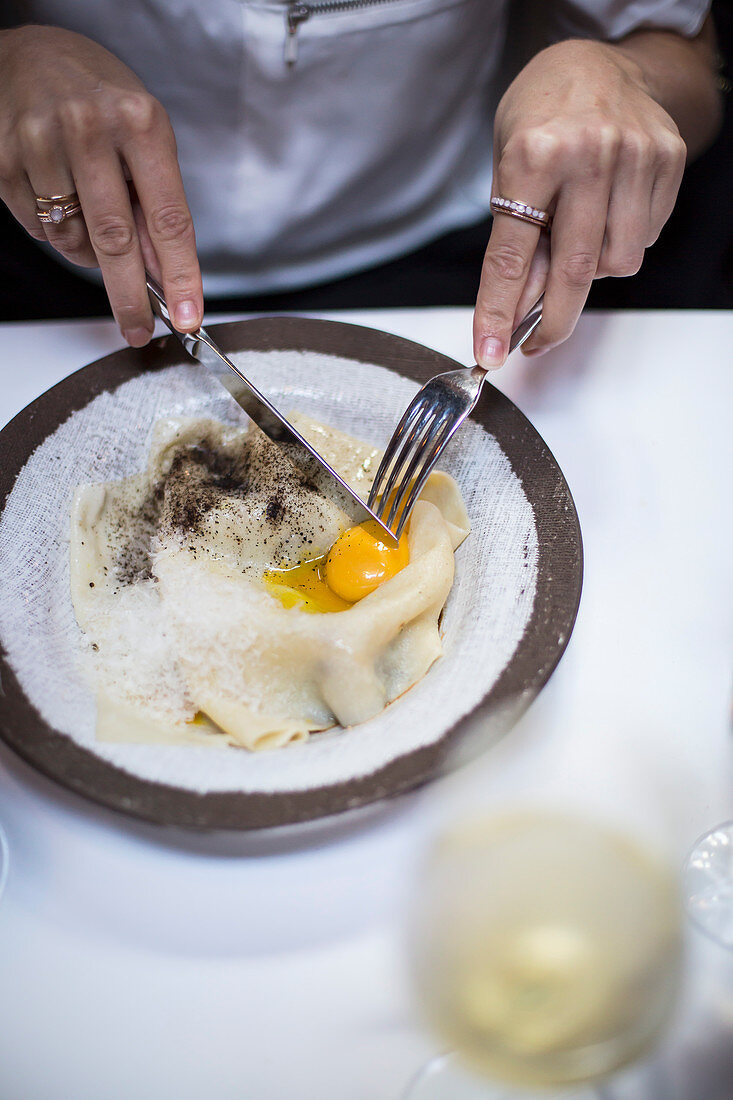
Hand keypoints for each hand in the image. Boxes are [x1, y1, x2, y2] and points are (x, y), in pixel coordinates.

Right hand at [0, 25, 202, 345]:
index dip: (181, 276)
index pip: (168, 218)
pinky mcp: (4, 160)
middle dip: (130, 298)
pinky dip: (55, 230)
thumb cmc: (99, 97)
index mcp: (140, 122)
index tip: (189, 317)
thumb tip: (166, 274)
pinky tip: (59, 197)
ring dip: (89, 255)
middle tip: (140, 331)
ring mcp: (41, 144)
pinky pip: (39, 228)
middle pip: (115, 241)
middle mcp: (90, 129)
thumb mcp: (145, 137)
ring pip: (72, 241)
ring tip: (92, 219)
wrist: (29, 55)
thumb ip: (156, 202)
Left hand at [473, 39, 686, 366]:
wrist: (596, 63)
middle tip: (536, 343)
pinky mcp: (667, 160)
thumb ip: (515, 238)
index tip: (490, 354)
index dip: (499, 313)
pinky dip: (622, 242)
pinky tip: (607, 213)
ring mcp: (635, 155)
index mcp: (534, 154)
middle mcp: (589, 153)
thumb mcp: (507, 171)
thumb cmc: (542, 120)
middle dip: (552, 321)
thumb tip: (519, 311)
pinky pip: (646, 238)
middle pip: (573, 271)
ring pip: (618, 262)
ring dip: (593, 271)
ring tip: (578, 237)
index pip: (511, 255)